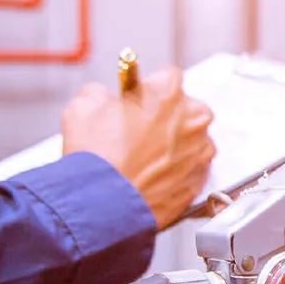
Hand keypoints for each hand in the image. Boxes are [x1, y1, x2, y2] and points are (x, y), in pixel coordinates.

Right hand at [62, 66, 214, 229]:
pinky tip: (151, 177)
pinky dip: (176, 172)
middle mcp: (192, 120)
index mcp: (169, 93)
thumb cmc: (96, 156)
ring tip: (144, 159)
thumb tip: (107, 97)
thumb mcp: (84, 104)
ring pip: (191, 141)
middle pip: (185, 109)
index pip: (168, 77)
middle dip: (166, 117)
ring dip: (174, 146)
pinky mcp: (198, 181)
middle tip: (141, 132)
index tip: (141, 100)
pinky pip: (191, 170)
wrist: (102, 206)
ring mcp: (200, 153)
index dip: (150, 90)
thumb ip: (102, 92)